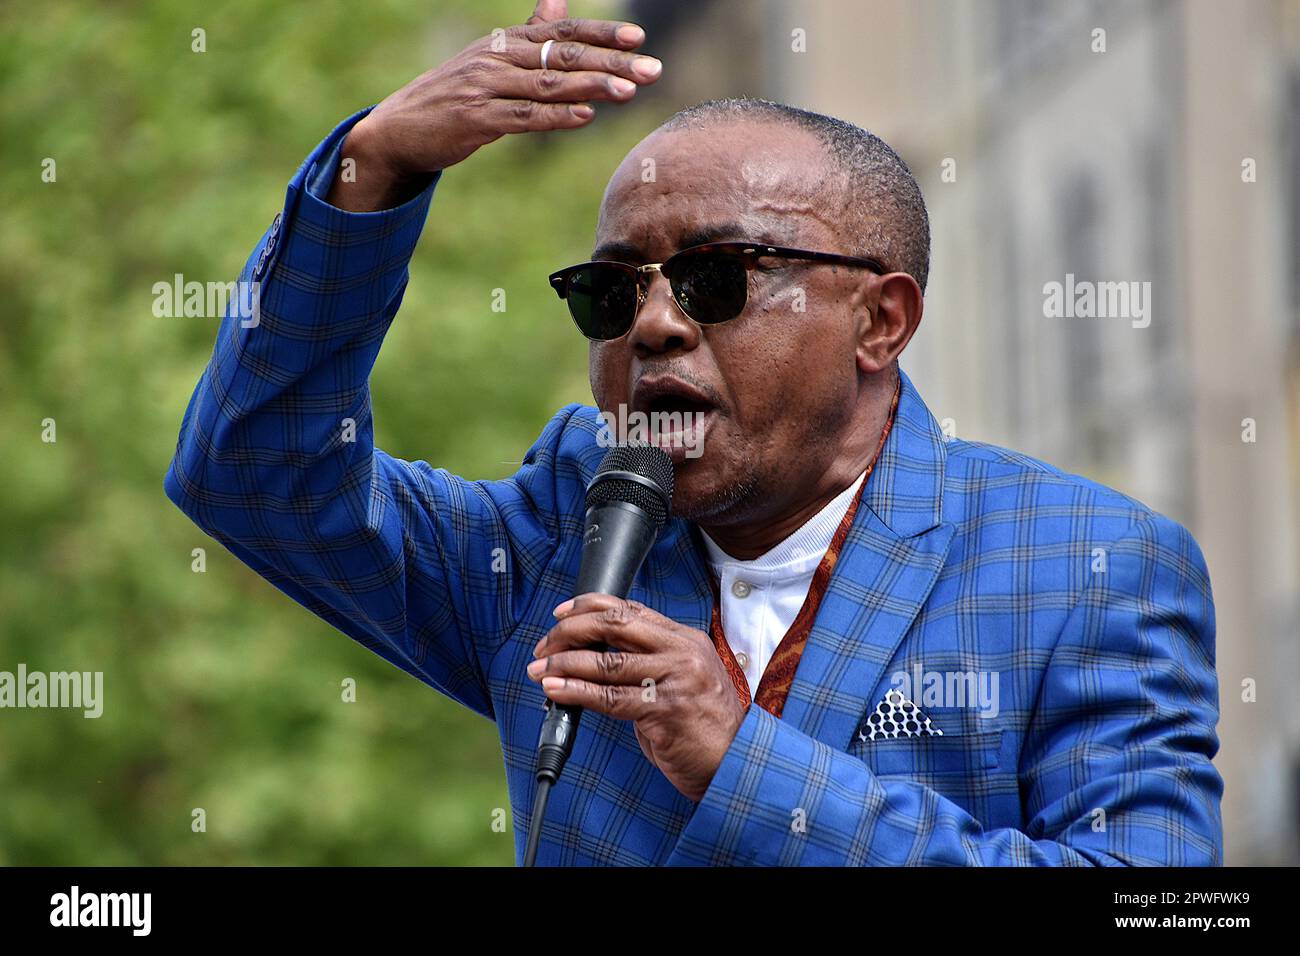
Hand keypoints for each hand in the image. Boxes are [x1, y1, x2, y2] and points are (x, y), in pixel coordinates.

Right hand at [328, 0, 660, 210]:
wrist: (400, 128)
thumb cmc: (454, 94)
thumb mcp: (491, 58)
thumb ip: (528, 32)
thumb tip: (559, 0)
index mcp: (505, 42)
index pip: (561, 32)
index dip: (600, 33)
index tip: (638, 38)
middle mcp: (497, 58)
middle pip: (562, 55)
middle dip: (611, 61)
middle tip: (651, 69)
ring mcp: (485, 88)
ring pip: (548, 84)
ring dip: (592, 86)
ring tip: (629, 91)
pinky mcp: (476, 121)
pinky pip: (524, 117)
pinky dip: (556, 116)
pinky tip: (585, 116)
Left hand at [527, 593, 748, 802]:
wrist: (737, 763)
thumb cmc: (704, 726)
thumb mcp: (680, 680)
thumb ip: (646, 663)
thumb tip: (592, 655)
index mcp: (685, 639)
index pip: (630, 609)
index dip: (589, 607)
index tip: (561, 613)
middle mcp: (682, 652)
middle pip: (615, 625)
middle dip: (571, 631)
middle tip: (545, 645)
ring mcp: (676, 679)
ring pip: (608, 661)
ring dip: (565, 663)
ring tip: (540, 669)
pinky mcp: (666, 711)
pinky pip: (611, 698)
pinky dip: (577, 692)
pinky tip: (556, 691)